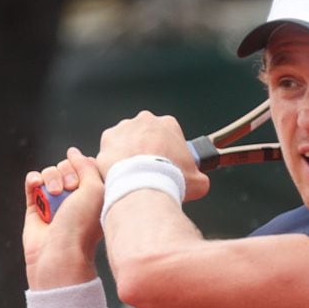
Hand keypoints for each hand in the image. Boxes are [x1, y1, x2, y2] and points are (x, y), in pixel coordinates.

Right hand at [22, 147, 104, 288]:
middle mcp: (75, 197)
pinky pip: (32, 182)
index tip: (84, 181)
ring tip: (54, 193)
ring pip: (49, 172)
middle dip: (66, 172)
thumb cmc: (81, 225)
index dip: (83, 166)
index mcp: (94, 195)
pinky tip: (36, 184)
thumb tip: (73, 151)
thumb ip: (86, 165)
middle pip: (67, 166)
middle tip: (70, 190)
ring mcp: (54, 201)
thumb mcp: (94, 189)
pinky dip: (33, 179)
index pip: (86, 165)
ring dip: (50, 178)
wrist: (59, 253)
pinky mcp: (35, 206)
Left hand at [95, 111, 210, 201]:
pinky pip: (111, 149)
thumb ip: (199, 177)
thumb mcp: (198, 181)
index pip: (170, 134)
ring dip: (130, 153)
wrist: (143, 187)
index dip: (169, 151)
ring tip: (133, 173)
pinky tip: (120, 174)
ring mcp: (125, 128)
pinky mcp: (108, 139)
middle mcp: (146, 120)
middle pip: (147, 134)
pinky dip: (114, 160)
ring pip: (127, 140)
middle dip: (147, 149)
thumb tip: (200, 182)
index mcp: (169, 124)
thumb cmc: (169, 179)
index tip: (167, 163)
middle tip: (149, 169)